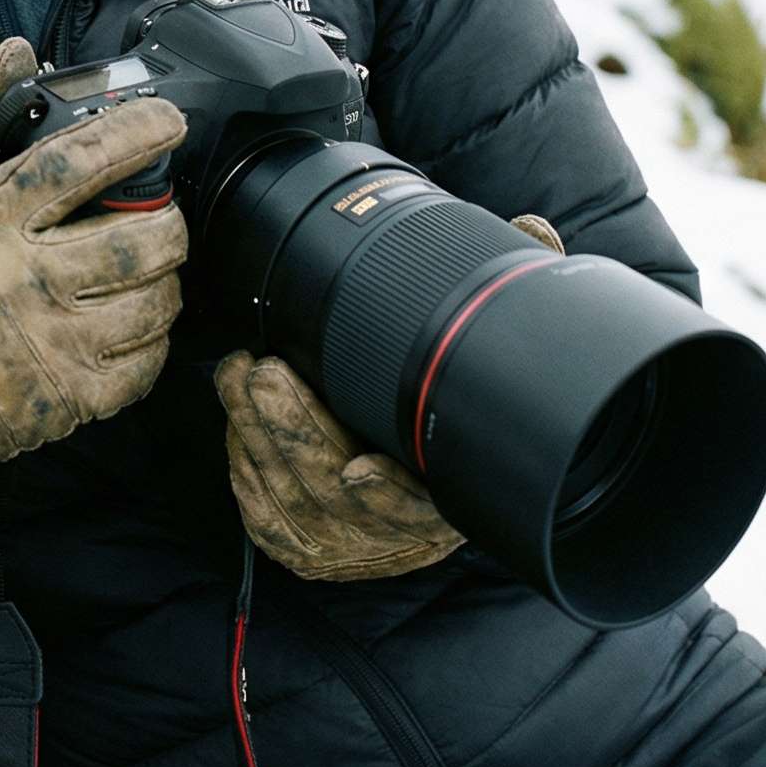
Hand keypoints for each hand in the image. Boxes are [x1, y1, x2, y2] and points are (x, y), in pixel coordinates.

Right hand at [0, 36, 189, 530]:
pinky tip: (129, 321)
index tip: (168, 119)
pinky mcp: (70, 397)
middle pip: (142, 235)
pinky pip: (148, 360)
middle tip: (158, 210)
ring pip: (157, 297)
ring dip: (165, 276)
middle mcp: (23, 281)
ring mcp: (52, 344)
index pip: (78, 162)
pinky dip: (152, 336)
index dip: (136, 132)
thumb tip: (17, 51)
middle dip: (168, 215)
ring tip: (143, 266)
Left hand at [214, 210, 564, 578]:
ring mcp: (342, 537)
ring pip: (290, 496)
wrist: (412, 488)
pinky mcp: (297, 535)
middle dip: (296, 434)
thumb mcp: (487, 359)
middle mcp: (391, 527)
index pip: (420, 507)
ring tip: (242, 375)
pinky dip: (244, 456)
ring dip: (258, 433)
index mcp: (443, 494)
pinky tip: (236, 411)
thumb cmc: (448, 414)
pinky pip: (261, 506)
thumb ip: (514, 298)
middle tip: (266, 376)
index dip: (390, 495)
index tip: (360, 470)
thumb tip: (529, 229)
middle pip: (336, 497)